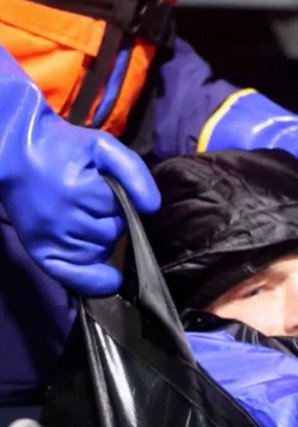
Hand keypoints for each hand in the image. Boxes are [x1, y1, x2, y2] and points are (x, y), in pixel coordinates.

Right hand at [0, 53, 159, 294]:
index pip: (122, 208)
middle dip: (113, 220)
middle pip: (111, 233)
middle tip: (97, 204)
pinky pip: (72, 275)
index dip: (122, 199)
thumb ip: (133, 170)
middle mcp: (60, 218)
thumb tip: (152, 207)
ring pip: (98, 252)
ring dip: (103, 241)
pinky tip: (110, 279)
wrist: (17, 154)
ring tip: (89, 220)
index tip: (107, 187)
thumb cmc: (65, 149)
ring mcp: (48, 237)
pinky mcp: (38, 250)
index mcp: (76, 190)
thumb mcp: (103, 146)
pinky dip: (92, 280)